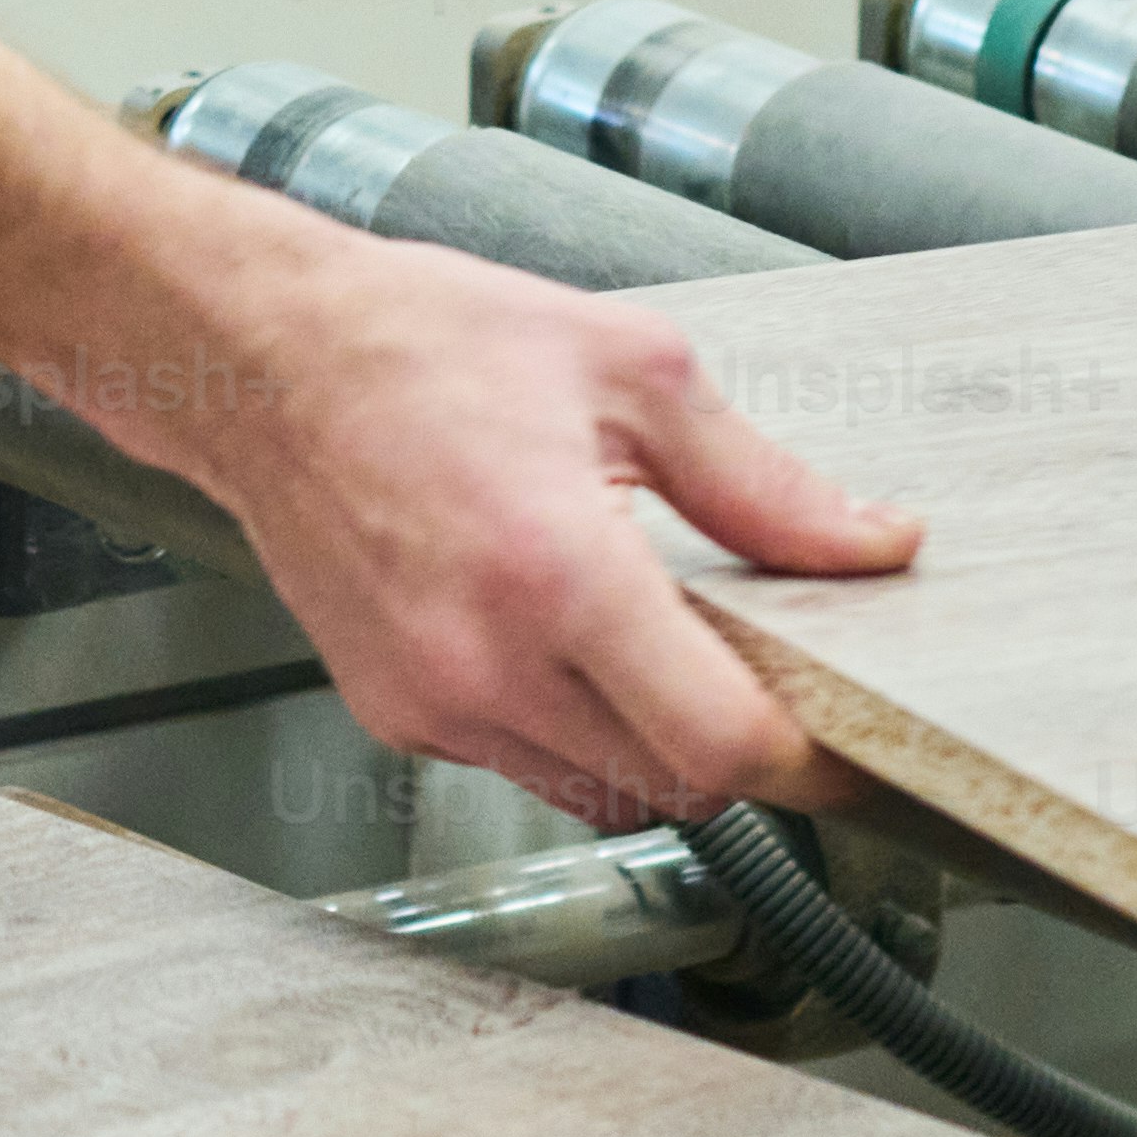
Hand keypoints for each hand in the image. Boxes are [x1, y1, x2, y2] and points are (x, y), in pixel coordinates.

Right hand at [182, 224, 921, 830]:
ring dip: (648, 742)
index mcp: (559, 570)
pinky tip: (553, 631)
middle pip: (675, 789)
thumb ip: (761, 485)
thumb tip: (871, 543)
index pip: (721, 745)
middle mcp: (487, 660)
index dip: (806, 760)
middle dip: (732, 741)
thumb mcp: (632, 371)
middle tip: (749, 658)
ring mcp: (434, 700)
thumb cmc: (426, 345)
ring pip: (601, 791)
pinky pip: (523, 763)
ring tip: (639, 631)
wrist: (265, 361)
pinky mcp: (396, 715)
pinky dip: (566, 725)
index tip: (843, 742)